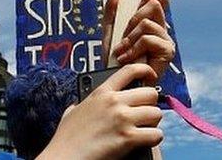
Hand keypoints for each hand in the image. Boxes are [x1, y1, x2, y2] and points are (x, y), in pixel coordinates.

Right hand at [38, 63, 162, 159]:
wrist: (65, 156)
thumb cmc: (67, 138)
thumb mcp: (72, 111)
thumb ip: (82, 103)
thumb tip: (81, 104)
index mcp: (101, 92)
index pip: (129, 70)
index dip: (145, 71)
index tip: (150, 76)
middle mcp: (114, 102)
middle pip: (150, 93)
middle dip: (151, 104)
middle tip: (144, 114)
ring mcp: (122, 118)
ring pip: (156, 113)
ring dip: (153, 123)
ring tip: (144, 130)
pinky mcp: (128, 137)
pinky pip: (156, 134)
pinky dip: (153, 139)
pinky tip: (144, 141)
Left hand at [102, 0, 174, 83]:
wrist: (118, 82)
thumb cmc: (115, 58)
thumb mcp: (109, 30)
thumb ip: (111, 9)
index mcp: (150, 20)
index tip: (138, 2)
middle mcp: (161, 28)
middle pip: (154, 5)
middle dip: (133, 19)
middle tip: (123, 36)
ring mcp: (165, 40)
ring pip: (147, 23)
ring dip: (130, 37)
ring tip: (122, 51)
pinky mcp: (167, 53)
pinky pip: (149, 39)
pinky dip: (134, 48)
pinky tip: (126, 58)